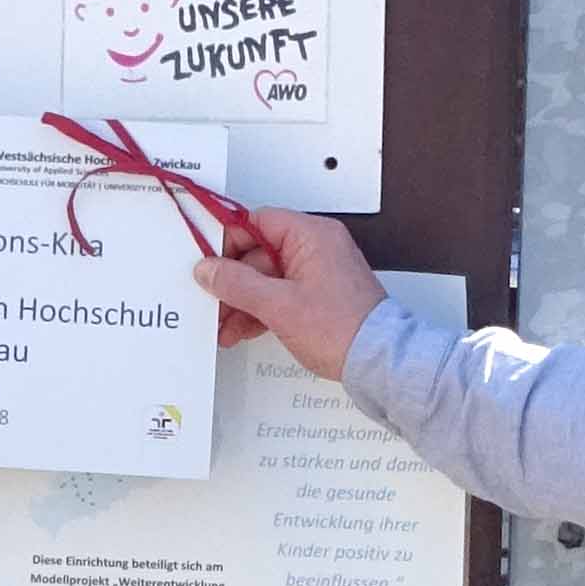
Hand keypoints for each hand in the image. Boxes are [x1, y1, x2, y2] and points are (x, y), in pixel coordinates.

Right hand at [190, 207, 389, 382]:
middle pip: (257, 254)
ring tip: (222, 326)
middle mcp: (316, 248)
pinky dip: (258, 311)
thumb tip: (208, 269)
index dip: (227, 242)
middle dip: (230, 284)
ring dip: (241, 302)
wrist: (378, 362)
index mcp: (311, 235)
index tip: (206, 263)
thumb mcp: (278, 305)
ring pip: (265, 279)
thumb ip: (237, 284)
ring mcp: (316, 272)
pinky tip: (240, 330)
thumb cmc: (344, 328)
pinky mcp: (317, 296)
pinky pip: (278, 295)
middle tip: (211, 303)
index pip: (256, 223)